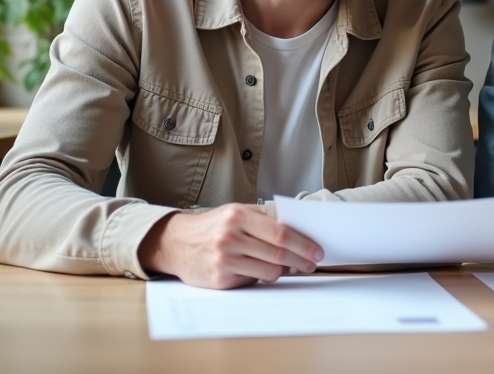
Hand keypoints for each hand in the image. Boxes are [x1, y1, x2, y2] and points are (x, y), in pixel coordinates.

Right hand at [138, 203, 322, 288]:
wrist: (176, 243)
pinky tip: (266, 271)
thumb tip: (298, 231)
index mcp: (238, 216)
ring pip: (269, 270)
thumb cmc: (212, 226)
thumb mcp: (235, 212)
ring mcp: (224, 259)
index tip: (317, 250)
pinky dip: (264, 276)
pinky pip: (253, 280)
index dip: (303, 243)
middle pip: (278, 253)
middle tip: (312, 263)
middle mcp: (230, 237)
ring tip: (291, 267)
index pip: (281, 232)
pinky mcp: (220, 279)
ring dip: (285, 271)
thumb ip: (264, 219)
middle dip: (301, 260)